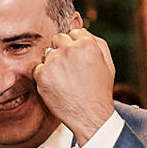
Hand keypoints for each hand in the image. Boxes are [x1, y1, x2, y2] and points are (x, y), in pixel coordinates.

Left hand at [30, 27, 115, 143]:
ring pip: (47, 54)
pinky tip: (56, 86)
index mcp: (87, 44)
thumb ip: (97, 43)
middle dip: (62, 50)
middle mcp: (69, 50)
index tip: (77, 58)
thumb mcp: (108, 63)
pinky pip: (38, 68)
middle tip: (69, 68)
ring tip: (64, 79)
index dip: (75, 45)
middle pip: (58, 39)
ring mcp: (54, 62)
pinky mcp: (42, 75)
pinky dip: (44, 76)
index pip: (73, 32)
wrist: (90, 116)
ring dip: (53, 63)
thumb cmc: (100, 91)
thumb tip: (82, 31)